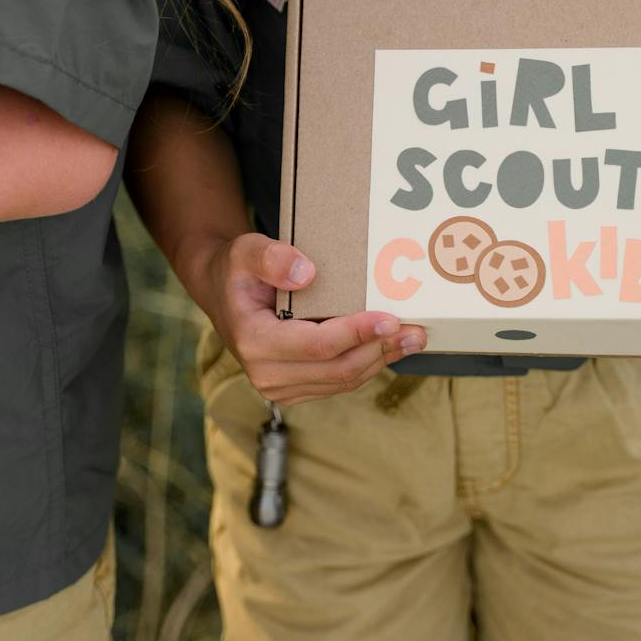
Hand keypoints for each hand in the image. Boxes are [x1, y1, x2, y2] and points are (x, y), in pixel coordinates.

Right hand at [186, 232, 426, 405]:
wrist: (223, 293)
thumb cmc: (237, 270)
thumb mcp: (245, 250)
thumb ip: (270, 257)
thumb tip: (306, 273)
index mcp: (254, 341)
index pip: (316, 345)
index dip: (357, 333)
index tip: (390, 319)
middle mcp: (266, 374)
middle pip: (337, 369)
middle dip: (380, 350)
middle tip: (416, 331)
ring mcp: (280, 387)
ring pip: (343, 380)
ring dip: (381, 360)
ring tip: (413, 338)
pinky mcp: (295, 390)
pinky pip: (339, 382)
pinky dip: (368, 365)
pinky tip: (390, 347)